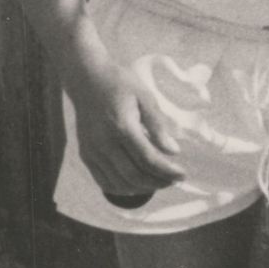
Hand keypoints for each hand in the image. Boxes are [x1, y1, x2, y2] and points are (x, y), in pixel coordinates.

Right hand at [69, 55, 185, 207]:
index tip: (183, 174)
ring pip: (119, 182)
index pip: (147, 158)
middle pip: (134, 175)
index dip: (168, 171)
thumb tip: (173, 151)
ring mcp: (92, 150)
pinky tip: (136, 183)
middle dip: (158, 182)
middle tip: (173, 179)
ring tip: (158, 181)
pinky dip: (122, 188)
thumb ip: (158, 125)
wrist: (86, 79)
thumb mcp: (144, 97)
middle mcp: (103, 142)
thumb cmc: (119, 84)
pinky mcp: (85, 154)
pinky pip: (104, 181)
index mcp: (121, 125)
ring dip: (142, 188)